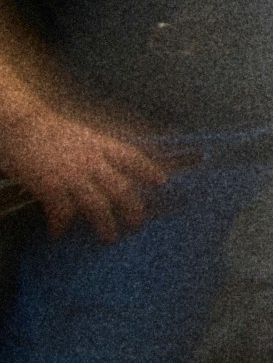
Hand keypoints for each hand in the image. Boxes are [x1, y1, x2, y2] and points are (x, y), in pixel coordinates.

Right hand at [0, 99, 167, 236]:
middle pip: (122, 188)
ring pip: (99, 206)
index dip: (148, 170)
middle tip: (137, 223)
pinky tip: (57, 233)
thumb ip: (91, 151)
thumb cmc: (44, 129)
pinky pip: (63, 212)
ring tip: (108, 238)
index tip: (162, 181)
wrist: (20, 124)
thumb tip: (100, 168)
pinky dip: (61, 224)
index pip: (132, 157)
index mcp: (100, 144)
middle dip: (133, 208)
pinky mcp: (53, 187)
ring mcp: (74, 175)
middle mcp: (92, 161)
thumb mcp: (77, 135)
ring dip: (105, 225)